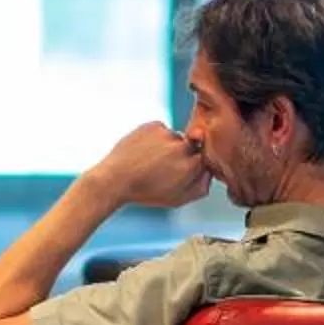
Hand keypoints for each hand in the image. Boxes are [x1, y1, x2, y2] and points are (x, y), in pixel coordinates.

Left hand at [88, 121, 208, 209]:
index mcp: (191, 166)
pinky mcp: (154, 125)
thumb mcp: (176, 199)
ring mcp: (168, 134)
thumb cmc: (143, 191)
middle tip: (164, 166)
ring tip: (149, 160)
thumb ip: (200, 187)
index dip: (195, 163)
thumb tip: (209, 173)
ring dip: (167, 146)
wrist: (114, 179)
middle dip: (183, 154)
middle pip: (193, 145)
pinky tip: (143, 151)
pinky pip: (161, 130)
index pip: (206, 157)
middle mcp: (182, 147)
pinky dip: (154, 138)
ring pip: (176, 137)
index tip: (183, 168)